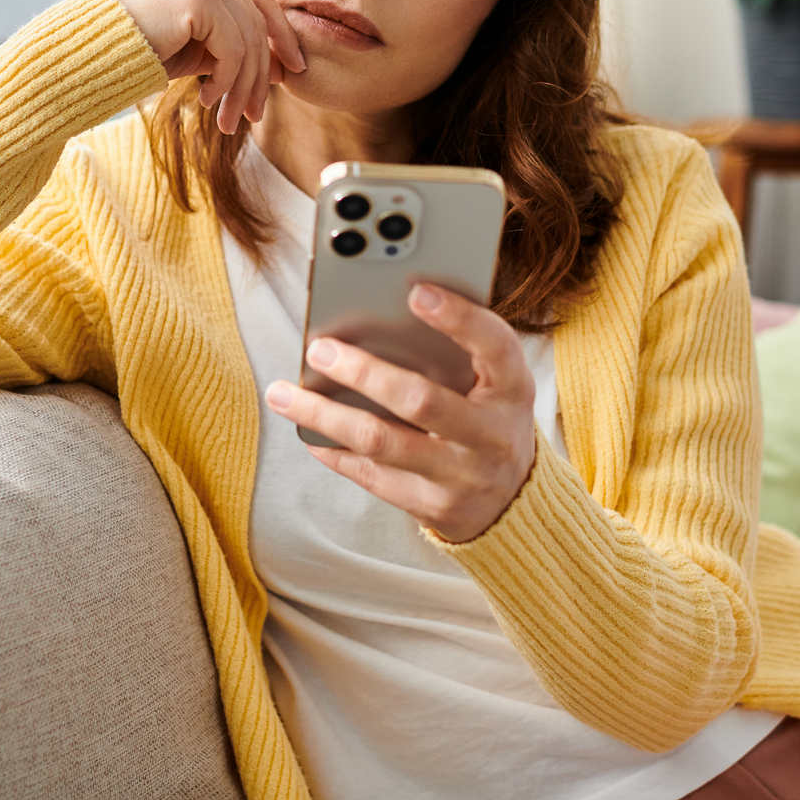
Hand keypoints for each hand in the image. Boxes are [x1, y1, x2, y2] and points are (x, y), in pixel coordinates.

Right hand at [109, 0, 306, 133]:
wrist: (81, 53)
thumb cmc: (129, 50)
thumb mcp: (192, 48)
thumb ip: (232, 49)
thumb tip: (281, 67)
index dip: (279, 35)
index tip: (292, 70)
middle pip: (257, 19)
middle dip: (259, 73)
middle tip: (254, 115)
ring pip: (249, 38)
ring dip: (241, 86)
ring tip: (226, 119)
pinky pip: (234, 47)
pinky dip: (227, 80)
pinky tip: (206, 99)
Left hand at [265, 283, 537, 542]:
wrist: (516, 503)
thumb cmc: (490, 420)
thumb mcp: (495, 384)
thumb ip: (459, 352)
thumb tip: (380, 312)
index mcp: (513, 390)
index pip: (495, 347)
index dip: (460, 319)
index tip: (417, 292)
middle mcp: (492, 435)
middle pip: (422, 401)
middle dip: (364, 372)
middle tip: (320, 350)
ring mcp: (463, 476)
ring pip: (383, 442)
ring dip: (326, 415)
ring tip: (284, 394)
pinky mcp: (433, 507)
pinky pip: (373, 476)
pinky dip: (334, 451)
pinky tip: (307, 431)